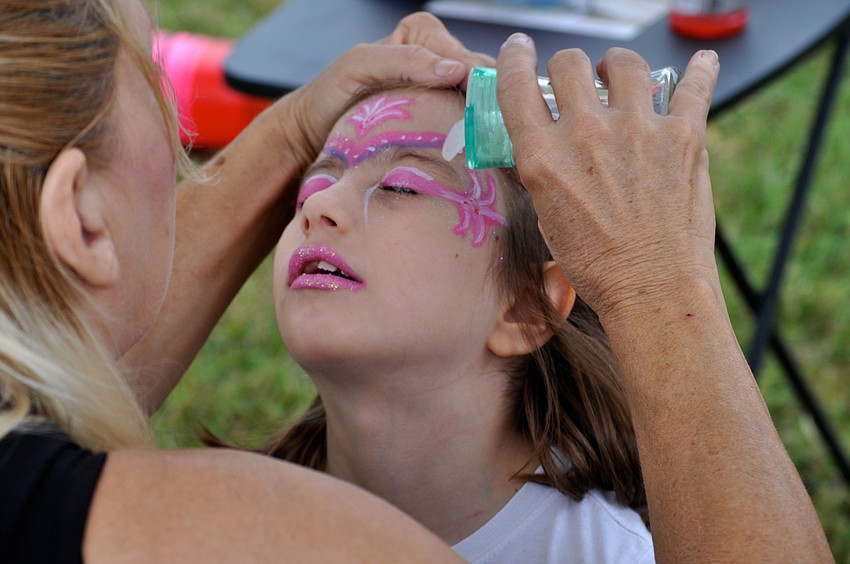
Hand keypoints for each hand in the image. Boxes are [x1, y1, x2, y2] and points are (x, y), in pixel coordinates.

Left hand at [279, 12, 490, 170]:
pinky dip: (476, 138)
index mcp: (423, 34)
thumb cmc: (330, 96)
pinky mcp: (441, 118)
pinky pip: (470, 125)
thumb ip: (403, 60)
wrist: (314, 133)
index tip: (486, 123)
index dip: (483, 90)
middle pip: (484, 82)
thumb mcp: (359, 67)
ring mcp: (442, 89)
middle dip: (490, 109)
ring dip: (486, 127)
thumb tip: (455, 71)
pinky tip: (478, 154)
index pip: (470, 60)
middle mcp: (438, 57)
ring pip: (483, 105)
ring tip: (487, 151)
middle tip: (491, 142)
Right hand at [495, 35, 719, 322]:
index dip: (516, 59)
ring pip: (624, 63)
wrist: (652, 290)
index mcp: (543, 156)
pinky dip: (701, 71)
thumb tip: (547, 137)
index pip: (517, 85)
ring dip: (618, 67)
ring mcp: (638, 130)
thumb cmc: (597, 264)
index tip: (520, 49)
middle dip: (570, 69)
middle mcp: (587, 134)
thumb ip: (543, 167)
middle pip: (570, 64)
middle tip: (577, 82)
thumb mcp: (547, 214)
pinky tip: (702, 64)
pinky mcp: (683, 135)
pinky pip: (694, 85)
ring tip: (621, 78)